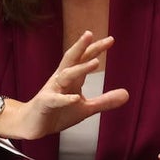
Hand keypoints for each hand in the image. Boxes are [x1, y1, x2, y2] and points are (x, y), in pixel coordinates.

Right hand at [4, 31, 129, 139]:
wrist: (32, 125)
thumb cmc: (57, 112)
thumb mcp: (85, 108)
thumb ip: (105, 101)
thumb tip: (127, 94)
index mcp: (71, 78)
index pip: (83, 59)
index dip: (95, 49)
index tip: (111, 39)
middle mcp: (61, 80)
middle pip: (71, 59)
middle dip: (81, 46)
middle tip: (90, 34)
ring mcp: (52, 91)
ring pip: (66, 75)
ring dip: (80, 68)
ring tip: (96, 62)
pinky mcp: (45, 104)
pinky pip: (56, 99)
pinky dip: (66, 99)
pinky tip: (76, 98)